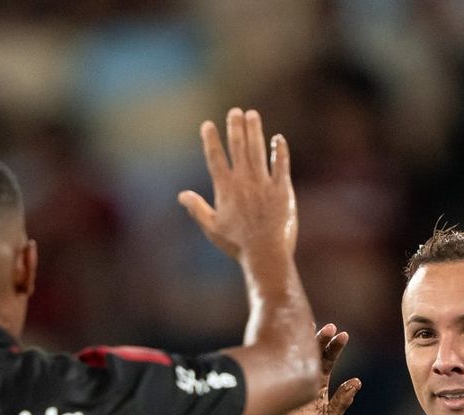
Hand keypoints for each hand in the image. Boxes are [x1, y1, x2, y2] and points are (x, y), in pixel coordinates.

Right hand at [177, 108, 295, 261]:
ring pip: (258, 151)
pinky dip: (279, 151)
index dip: (210, 140)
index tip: (208, 124)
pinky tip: (278, 139)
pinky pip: (281, 165)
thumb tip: (181, 195)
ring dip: (255, 131)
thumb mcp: (211, 228)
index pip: (215, 158)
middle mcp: (244, 182)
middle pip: (238, 148)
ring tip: (252, 115)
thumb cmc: (236, 244)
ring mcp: (264, 184)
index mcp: (225, 189)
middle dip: (235, 128)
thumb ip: (197, 208)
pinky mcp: (282, 190)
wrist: (264, 254)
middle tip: (235, 112)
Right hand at [253, 324, 359, 414]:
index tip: (343, 335)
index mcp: (319, 381)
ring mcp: (285, 375)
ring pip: (294, 353)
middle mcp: (303, 374)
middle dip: (321, 339)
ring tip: (309, 326)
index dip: (336, 347)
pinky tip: (279, 340)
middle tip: (329, 328)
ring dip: (302, 340)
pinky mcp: (270, 379)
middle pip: (313, 352)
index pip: (328, 359)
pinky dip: (277, 349)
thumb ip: (342, 402)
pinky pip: (274, 362)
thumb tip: (357, 382)